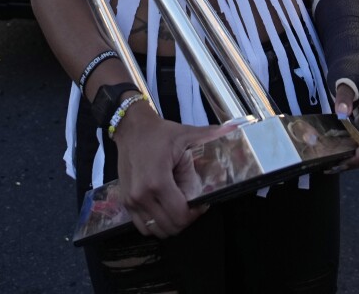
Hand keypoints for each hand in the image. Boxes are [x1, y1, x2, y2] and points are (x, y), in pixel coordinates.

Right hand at [112, 108, 231, 237]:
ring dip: (170, 224)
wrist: (131, 128)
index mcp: (158, 181)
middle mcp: (142, 195)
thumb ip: (209, 134)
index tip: (201, 203)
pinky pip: (141, 227)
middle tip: (190, 205)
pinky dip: (154, 224)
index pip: (180, 215)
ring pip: (155, 230)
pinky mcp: (125, 202)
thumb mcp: (185, 134)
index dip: (195, 214)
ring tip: (176, 207)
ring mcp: (131, 201)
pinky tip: (162, 209)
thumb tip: (234, 127)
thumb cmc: (159, 133)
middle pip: (170, 226)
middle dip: (185, 219)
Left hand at [331, 85, 358, 171]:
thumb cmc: (356, 76)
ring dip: (357, 161)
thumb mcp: (347, 84)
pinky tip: (343, 155)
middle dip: (356, 163)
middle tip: (334, 167)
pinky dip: (358, 154)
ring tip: (336, 165)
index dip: (358, 156)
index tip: (342, 163)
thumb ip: (344, 97)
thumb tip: (341, 113)